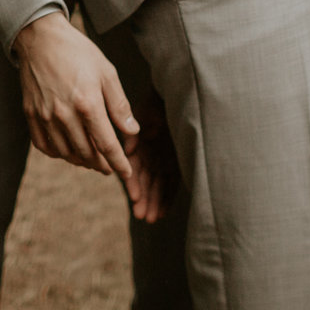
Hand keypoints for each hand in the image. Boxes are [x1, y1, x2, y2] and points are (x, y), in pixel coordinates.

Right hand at [13, 12, 147, 211]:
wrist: (41, 38)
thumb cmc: (78, 52)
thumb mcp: (107, 73)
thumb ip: (119, 105)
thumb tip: (132, 131)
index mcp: (87, 103)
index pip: (106, 144)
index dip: (118, 163)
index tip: (126, 173)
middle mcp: (64, 114)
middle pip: (86, 153)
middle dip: (101, 164)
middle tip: (109, 167)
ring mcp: (44, 116)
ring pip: (66, 153)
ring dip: (81, 161)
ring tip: (91, 160)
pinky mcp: (31, 114)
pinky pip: (44, 146)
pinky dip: (58, 154)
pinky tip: (67, 151)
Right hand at [122, 94, 179, 225]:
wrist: (181, 90)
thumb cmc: (161, 100)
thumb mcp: (147, 110)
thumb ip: (137, 130)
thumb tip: (128, 150)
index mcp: (140, 143)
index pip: (135, 167)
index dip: (134, 183)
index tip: (134, 197)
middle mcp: (150, 153)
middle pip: (146, 180)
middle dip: (144, 199)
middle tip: (142, 216)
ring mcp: (163, 158)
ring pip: (158, 185)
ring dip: (153, 202)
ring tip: (150, 219)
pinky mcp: (177, 162)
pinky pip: (172, 183)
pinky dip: (167, 197)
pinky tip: (163, 212)